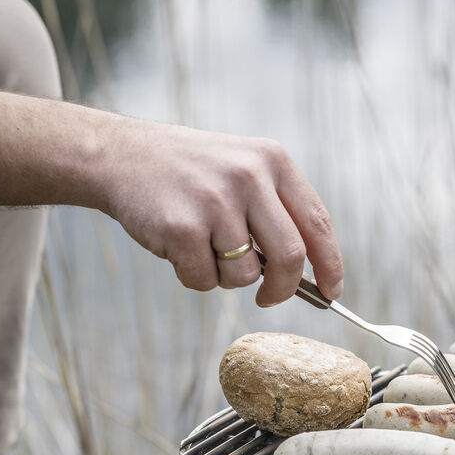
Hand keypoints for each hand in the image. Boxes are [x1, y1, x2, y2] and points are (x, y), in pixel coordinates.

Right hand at [99, 119, 342, 306]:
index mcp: (272, 161)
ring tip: (201, 247)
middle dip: (283, 289)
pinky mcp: (183, 227)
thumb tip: (307, 272)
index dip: (330, 264)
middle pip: (291, 257)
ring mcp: (216, 202)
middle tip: (268, 298)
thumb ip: (274, 211)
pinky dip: (192, 276)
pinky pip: (204, 280)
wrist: (122, 156)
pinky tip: (177, 246)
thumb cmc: (188, 173)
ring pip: (243, 276)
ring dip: (224, 277)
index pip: (317, 223)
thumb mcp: (241, 169)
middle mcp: (249, 177)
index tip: (332, 292)